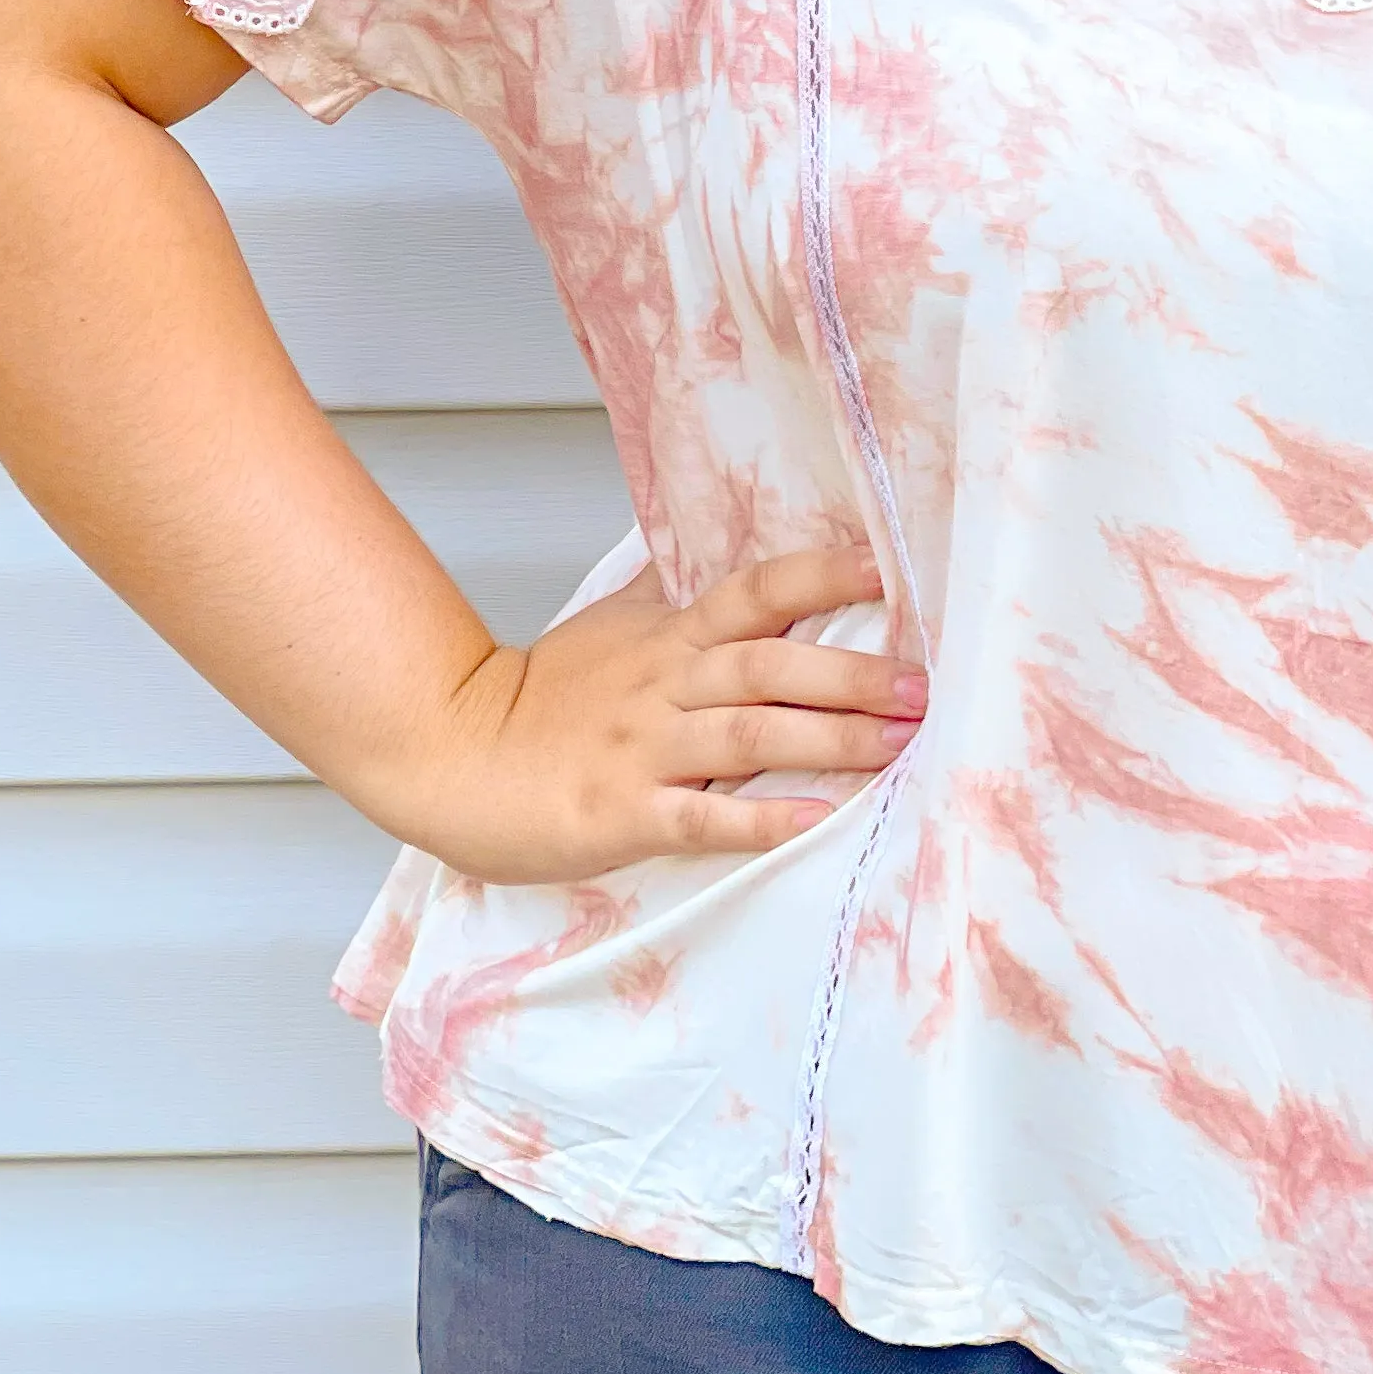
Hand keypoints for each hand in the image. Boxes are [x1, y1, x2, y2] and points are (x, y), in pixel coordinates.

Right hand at [375, 539, 924, 881]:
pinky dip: (766, 817)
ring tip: (900, 746)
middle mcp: (668, 684)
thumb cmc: (539, 697)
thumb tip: (713, 554)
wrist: (449, 754)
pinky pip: (705, 815)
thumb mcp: (609, 627)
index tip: (894, 571)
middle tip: (923, 688)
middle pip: (772, 663)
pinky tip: (819, 819)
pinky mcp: (625, 812)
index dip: (826, 576)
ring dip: (833, 739)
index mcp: (671, 638)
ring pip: (753, 733)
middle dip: (854, 674)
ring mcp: (647, 748)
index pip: (759, 591)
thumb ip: (666, 593)